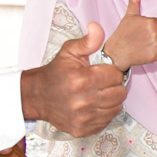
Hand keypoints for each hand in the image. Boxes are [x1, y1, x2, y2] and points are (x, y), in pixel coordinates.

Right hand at [19, 21, 127, 136]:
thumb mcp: (69, 52)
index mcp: (81, 80)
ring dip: (110, 100)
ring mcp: (83, 117)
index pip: (115, 75)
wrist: (37, 96)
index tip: (101, 72)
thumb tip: (97, 27)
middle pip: (119, 93)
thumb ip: (87, 41)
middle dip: (113, 86)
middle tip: (102, 83)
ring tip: (98, 93)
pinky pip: (106, 120)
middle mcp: (83, 101)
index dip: (111, 72)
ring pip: (116, 107)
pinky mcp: (82, 129)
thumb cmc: (56, 73)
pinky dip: (103, 113)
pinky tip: (93, 105)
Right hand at [102, 0, 156, 69]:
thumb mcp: (129, 16)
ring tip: (149, 46)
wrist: (116, 53)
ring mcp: (156, 44)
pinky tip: (150, 53)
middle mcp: (155, 32)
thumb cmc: (122, 34)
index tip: (148, 32)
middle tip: (149, 40)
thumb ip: (134, 2)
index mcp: (151, 21)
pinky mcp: (156, 56)